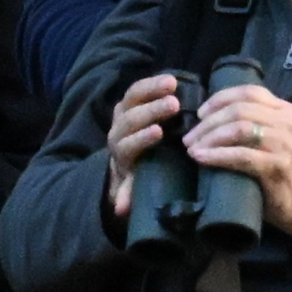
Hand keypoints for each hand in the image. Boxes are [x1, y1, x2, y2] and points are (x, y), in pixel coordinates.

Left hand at [103, 73, 183, 223]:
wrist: (124, 152)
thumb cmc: (137, 170)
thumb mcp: (133, 182)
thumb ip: (129, 192)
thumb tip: (121, 211)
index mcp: (121, 152)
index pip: (128, 143)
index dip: (141, 138)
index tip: (159, 133)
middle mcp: (118, 130)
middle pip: (131, 118)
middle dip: (151, 110)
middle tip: (173, 105)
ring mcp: (122, 113)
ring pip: (132, 98)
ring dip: (151, 89)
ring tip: (173, 84)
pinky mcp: (128, 101)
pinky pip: (137, 89)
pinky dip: (152, 83)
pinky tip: (171, 80)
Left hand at [184, 78, 291, 235]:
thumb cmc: (280, 168)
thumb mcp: (273, 136)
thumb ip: (254, 121)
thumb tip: (210, 116)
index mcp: (286, 110)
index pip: (249, 92)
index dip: (220, 99)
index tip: (200, 114)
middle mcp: (287, 122)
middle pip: (240, 110)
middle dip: (209, 122)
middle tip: (189, 137)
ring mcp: (284, 144)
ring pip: (238, 129)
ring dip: (209, 138)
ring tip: (192, 148)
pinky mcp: (277, 165)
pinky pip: (241, 155)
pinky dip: (217, 155)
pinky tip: (201, 157)